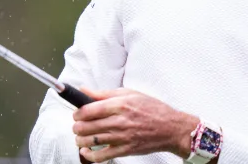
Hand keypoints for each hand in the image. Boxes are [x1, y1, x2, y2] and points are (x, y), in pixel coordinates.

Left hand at [72, 88, 198, 162]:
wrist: (171, 128)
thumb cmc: (153, 109)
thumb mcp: (130, 93)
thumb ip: (105, 93)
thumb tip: (84, 90)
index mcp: (120, 104)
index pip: (89, 109)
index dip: (77, 113)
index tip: (77, 113)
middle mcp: (120, 121)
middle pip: (86, 126)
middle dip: (77, 126)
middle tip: (78, 124)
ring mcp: (122, 137)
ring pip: (90, 140)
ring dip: (80, 139)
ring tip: (80, 136)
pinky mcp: (125, 150)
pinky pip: (101, 156)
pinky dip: (89, 155)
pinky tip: (86, 151)